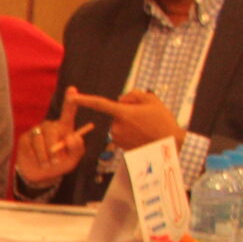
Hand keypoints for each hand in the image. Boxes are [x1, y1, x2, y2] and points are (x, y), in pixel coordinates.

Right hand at [14, 104, 84, 186]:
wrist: (41, 175)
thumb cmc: (60, 164)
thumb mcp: (73, 159)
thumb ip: (77, 149)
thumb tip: (71, 137)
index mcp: (64, 128)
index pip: (68, 112)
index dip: (70, 101)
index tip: (73, 90)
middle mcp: (50, 126)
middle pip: (52, 129)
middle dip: (54, 146)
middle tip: (56, 161)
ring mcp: (36, 131)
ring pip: (40, 140)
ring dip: (45, 155)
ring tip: (47, 164)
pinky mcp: (25, 138)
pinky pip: (30, 146)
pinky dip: (35, 157)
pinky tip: (37, 161)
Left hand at [64, 87, 183, 150]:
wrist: (170, 145)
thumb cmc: (163, 121)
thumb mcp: (152, 101)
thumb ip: (134, 95)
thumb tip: (120, 99)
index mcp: (123, 113)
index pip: (99, 104)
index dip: (84, 100)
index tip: (72, 97)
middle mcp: (116, 126)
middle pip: (116, 114)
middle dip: (127, 113)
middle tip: (145, 118)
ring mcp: (117, 138)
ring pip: (118, 125)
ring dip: (128, 124)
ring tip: (146, 128)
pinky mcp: (119, 146)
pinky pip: (121, 134)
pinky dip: (129, 133)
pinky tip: (142, 136)